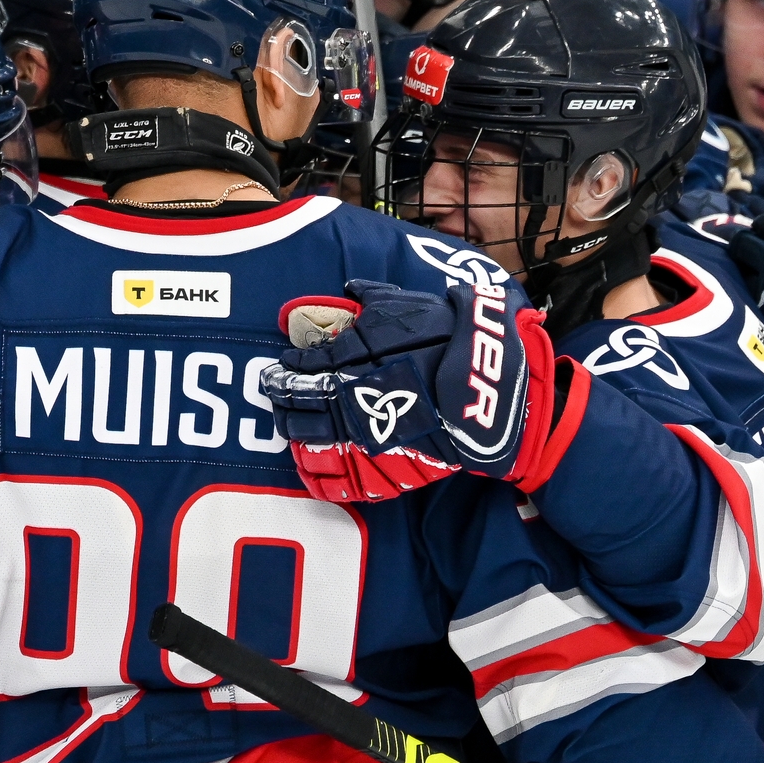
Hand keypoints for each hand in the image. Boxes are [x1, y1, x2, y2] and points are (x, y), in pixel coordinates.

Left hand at [263, 270, 562, 501]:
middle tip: (272, 396)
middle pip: (302, 402)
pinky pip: (344, 476)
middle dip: (283, 399)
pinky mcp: (388, 463)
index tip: (279, 368)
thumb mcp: (409, 306)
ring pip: (315, 437)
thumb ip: (374, 296)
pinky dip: (322, 474)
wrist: (491, 385)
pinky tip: (310, 466)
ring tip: (287, 425)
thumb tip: (352, 287)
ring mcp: (369, 433)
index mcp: (353, 359)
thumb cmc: (450, 339)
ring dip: (295, 431)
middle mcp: (353, 396)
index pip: (305, 367)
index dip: (287, 369)